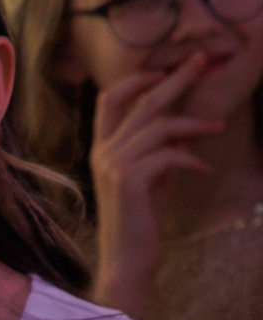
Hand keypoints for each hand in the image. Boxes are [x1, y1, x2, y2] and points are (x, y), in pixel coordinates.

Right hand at [89, 54, 222, 308]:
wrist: (126, 260)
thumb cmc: (139, 220)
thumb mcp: (150, 179)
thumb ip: (160, 151)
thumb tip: (187, 130)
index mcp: (102, 149)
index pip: (109, 99)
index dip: (136, 80)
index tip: (164, 71)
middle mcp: (104, 153)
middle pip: (142, 101)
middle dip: (177, 78)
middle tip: (202, 59)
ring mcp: (114, 166)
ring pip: (161, 126)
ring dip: (195, 124)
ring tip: (218, 127)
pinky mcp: (130, 182)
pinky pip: (168, 155)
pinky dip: (191, 160)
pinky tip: (202, 170)